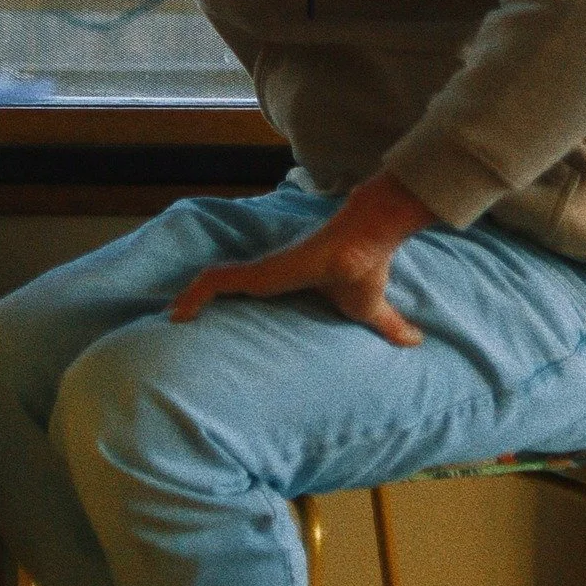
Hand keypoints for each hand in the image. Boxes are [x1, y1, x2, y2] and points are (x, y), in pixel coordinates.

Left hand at [169, 172, 437, 346]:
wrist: (363, 244)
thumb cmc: (362, 271)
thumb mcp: (369, 309)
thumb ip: (388, 325)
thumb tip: (416, 342)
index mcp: (285, 281)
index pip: (248, 288)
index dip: (226, 301)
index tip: (209, 322)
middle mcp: (267, 274)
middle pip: (224, 283)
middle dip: (200, 300)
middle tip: (179, 322)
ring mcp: (260, 271)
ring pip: (213, 281)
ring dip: (189, 298)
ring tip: (169, 318)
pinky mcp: (258, 272)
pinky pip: (216, 281)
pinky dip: (194, 295)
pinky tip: (177, 312)